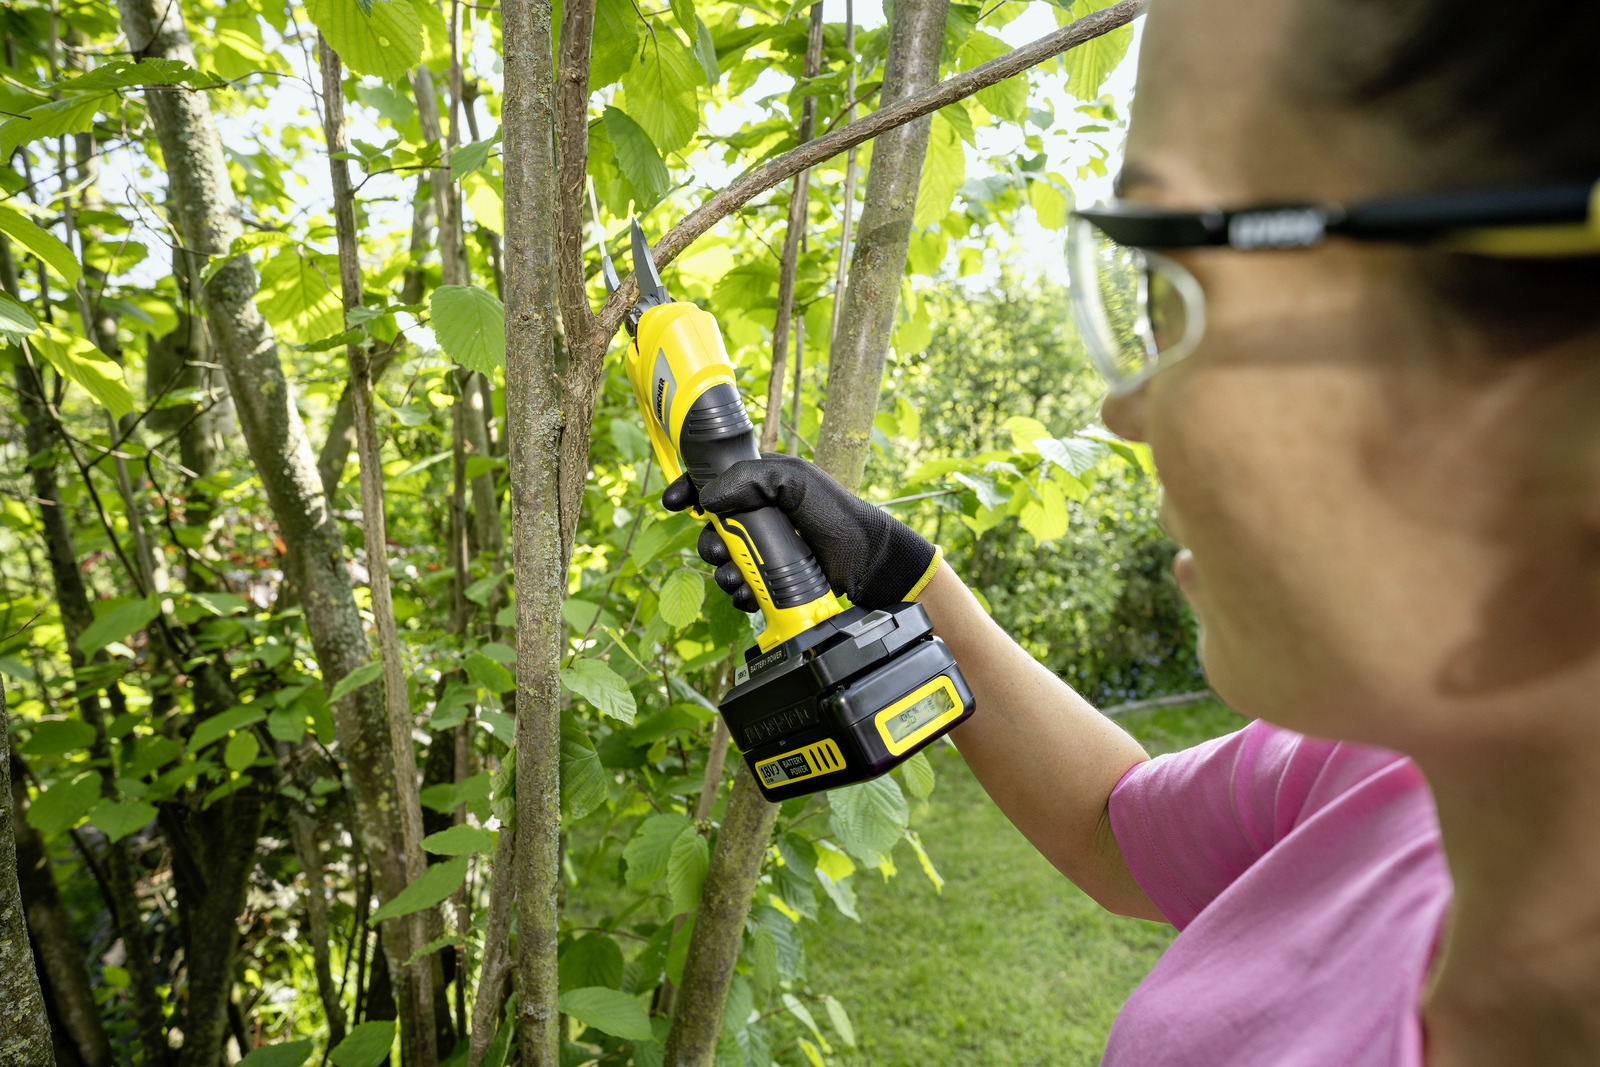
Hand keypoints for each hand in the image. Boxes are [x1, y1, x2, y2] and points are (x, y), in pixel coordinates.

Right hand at [661, 453, 940, 611]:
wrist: (864, 559)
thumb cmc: (834, 513)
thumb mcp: (794, 478)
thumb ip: (750, 477)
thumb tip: (709, 499)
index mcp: (759, 487)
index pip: (712, 484)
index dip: (688, 490)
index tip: (674, 502)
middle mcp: (758, 519)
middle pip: (711, 531)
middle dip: (706, 543)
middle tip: (717, 551)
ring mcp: (764, 551)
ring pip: (723, 563)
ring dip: (721, 573)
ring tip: (736, 578)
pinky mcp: (771, 581)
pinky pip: (741, 589)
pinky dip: (740, 595)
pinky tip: (749, 596)